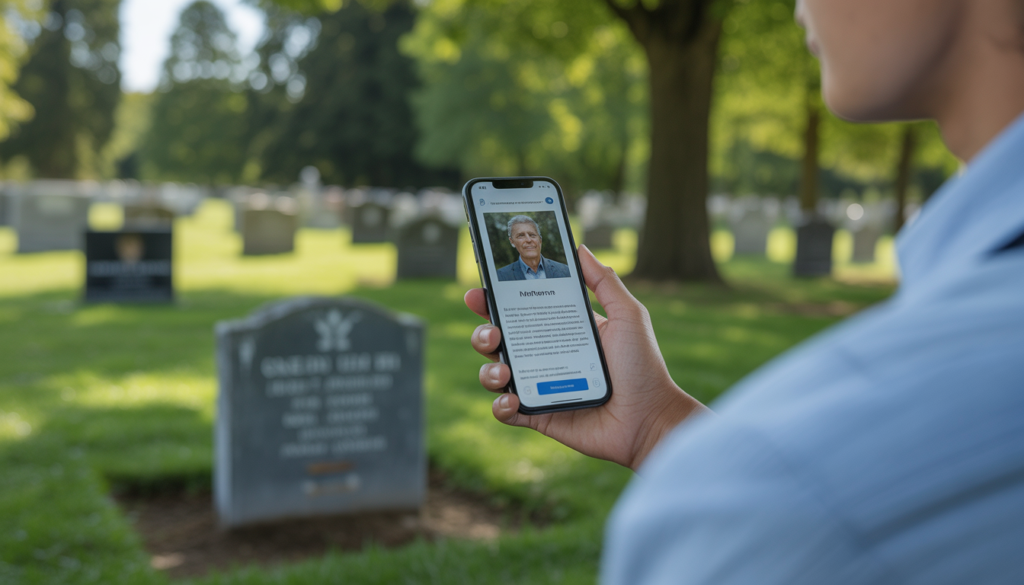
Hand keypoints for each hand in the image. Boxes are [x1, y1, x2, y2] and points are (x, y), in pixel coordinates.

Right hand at [465, 245, 709, 471]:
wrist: (650, 418)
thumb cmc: (643, 366)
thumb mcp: (628, 315)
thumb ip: (604, 281)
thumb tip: (579, 248)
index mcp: (559, 329)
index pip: (518, 310)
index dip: (493, 300)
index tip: (479, 291)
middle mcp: (544, 356)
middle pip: (497, 340)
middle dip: (483, 333)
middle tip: (493, 333)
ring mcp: (539, 386)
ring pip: (494, 375)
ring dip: (488, 371)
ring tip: (504, 371)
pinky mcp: (539, 415)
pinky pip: (505, 411)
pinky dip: (501, 405)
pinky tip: (513, 398)